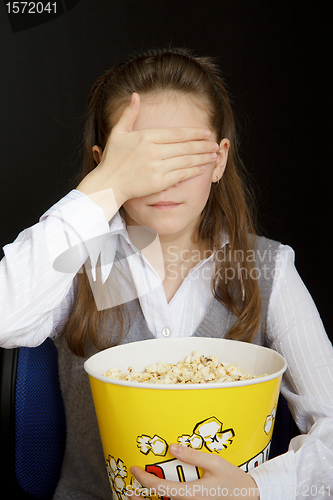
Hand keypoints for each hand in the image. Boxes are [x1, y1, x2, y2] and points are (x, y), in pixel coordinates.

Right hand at [77, 93, 218, 206]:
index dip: (194, 133)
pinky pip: (180, 175)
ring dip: (202, 157)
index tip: (206, 132)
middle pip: (185, 146)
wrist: (109, 184)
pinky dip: (193, 171)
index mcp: (146, 137)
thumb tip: (135, 95)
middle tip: (215, 143)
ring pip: (186, 160)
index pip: (177, 133)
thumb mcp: (118, 132)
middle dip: (203, 144)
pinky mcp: (159, 182)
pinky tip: (202, 168)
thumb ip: (129, 114)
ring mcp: (157, 167)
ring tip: (213, 154)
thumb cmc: (113, 159)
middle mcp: (153, 151)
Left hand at [130, 444, 259, 499]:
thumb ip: (193, 456)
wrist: (250, 497)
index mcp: (192, 493)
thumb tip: (172, 447)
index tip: (135, 470)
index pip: (160, 488)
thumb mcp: (215, 463)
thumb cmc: (233, 480)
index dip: (144, 479)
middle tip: (127, 489)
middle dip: (140, 497)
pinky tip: (157, 496)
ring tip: (135, 494)